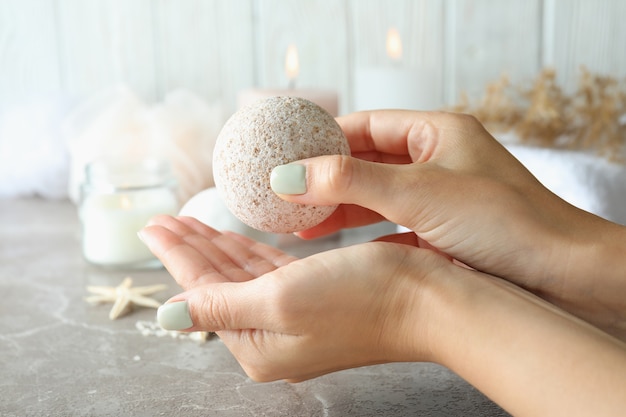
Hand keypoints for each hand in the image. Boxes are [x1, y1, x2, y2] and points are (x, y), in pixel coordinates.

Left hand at [140, 215, 444, 381]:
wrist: (430, 302)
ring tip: (189, 223)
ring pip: (242, 276)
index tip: (153, 225)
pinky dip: (250, 252)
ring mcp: (296, 318)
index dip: (176, 255)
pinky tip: (235, 238)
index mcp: (257, 345)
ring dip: (216, 248)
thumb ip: (219, 305)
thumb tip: (166, 317)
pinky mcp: (317, 299)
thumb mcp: (280, 301)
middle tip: (164, 218)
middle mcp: (273, 337)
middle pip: (218, 284)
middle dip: (191, 249)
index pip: (201, 292)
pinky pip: (270, 273)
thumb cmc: (361, 299)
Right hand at [270, 110, 625, 335]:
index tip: (284, 156)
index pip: (365, 126)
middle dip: (325, 180)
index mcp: (437, 131)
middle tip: (286, 196)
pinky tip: (337, 247)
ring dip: (339, 209)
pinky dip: (363, 234)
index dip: (323, 140)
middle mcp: (437, 159)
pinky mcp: (442, 230)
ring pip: (376, 196)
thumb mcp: (418, 193)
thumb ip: (350, 182)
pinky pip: (390, 225)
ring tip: (300, 225)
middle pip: (366, 162)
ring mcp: (440, 196)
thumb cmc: (504, 220)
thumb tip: (288, 176)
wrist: (562, 274)